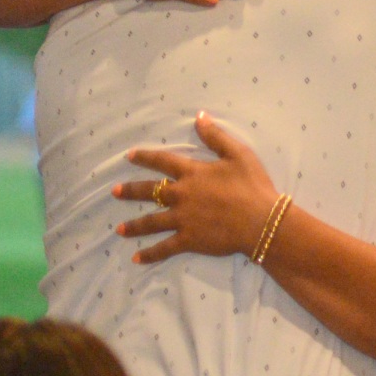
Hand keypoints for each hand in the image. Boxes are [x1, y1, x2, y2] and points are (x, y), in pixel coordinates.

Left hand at [112, 113, 280, 263]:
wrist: (261, 221)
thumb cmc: (252, 186)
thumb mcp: (238, 154)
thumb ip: (215, 136)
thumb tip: (198, 116)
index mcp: (192, 173)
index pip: (163, 161)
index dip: (145, 157)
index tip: (130, 156)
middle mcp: (182, 195)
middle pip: (150, 191)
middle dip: (131, 192)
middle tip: (114, 192)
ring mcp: (182, 219)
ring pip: (152, 222)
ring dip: (134, 225)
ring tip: (118, 229)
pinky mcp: (189, 240)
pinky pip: (165, 248)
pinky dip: (151, 254)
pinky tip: (137, 259)